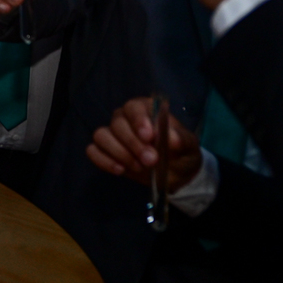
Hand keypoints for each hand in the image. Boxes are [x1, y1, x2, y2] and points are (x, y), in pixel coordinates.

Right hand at [87, 97, 201, 193]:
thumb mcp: (189, 147)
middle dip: (132, 143)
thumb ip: (181, 140)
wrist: (177, 175)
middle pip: (117, 124)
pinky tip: (120, 170)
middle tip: (151, 160)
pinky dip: (103, 160)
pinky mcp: (104, 152)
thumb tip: (171, 138)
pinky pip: (93, 151)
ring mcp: (113, 135)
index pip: (134, 107)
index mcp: (145, 110)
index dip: (138, 119)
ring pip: (101, 136)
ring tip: (138, 167)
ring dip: (118, 152)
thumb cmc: (182, 153)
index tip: (148, 136)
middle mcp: (125, 119)